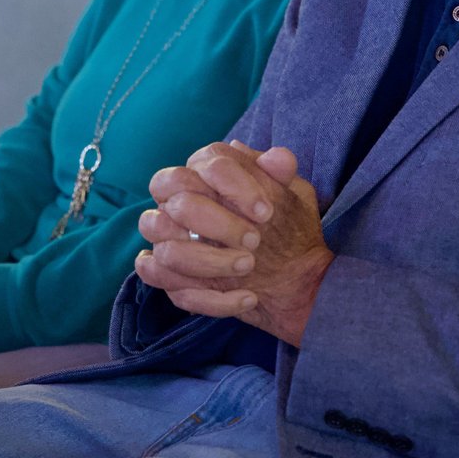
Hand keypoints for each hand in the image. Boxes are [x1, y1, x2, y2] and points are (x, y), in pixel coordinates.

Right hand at [135, 142, 333, 345]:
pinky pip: (170, 289)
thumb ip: (283, 173)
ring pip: (166, 251)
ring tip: (249, 266)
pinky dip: (207, 299)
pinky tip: (247, 298)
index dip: (233, 186)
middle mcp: (174, 204)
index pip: (203, 165)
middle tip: (255, 240)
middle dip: (217, 224)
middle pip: (178, 204)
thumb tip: (279, 158)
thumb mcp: (292, 195)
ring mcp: (166, 242)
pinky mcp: (169, 278)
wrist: (290, 273)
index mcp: (202, 174)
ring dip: (209, 262)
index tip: (266, 212)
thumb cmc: (282, 223)